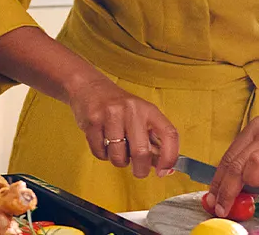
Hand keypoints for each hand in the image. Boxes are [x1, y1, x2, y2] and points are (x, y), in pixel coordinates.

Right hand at [63, 74, 179, 178]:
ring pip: (118, 156)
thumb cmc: (118, 106)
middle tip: (138, 171)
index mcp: (148, 109)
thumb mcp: (140, 116)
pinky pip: (100, 153)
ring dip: (119, 161)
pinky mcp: (92, 121)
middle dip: (140, 170)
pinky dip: (103, 155)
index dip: (170, 157)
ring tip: (116, 148)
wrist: (89, 87)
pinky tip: (103, 142)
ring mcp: (111, 115)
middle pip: (141, 152)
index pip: (169, 134)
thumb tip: (164, 168)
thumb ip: (152, 140)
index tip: (164, 170)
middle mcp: (131, 110)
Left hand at [208, 109, 258, 215]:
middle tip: (223, 206)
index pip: (229, 157)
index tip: (212, 199)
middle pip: (237, 162)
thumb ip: (256, 155)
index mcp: (256, 128)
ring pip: (255, 162)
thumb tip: (238, 182)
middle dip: (226, 189)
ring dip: (251, 179)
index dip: (217, 181)